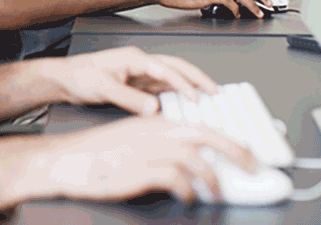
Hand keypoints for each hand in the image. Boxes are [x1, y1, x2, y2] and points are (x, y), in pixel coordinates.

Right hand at [41, 116, 257, 203]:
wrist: (67, 159)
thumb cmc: (98, 152)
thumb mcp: (134, 139)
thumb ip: (162, 144)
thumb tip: (190, 158)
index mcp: (157, 122)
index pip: (203, 126)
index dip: (229, 139)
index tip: (246, 152)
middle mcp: (156, 132)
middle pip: (206, 136)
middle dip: (235, 151)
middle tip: (252, 167)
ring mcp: (148, 149)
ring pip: (194, 158)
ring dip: (212, 178)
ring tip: (217, 193)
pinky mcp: (139, 169)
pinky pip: (175, 179)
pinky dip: (187, 190)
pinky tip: (188, 198)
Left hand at [44, 47, 217, 114]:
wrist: (64, 79)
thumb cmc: (79, 76)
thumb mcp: (103, 88)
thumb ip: (129, 98)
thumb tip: (153, 107)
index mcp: (134, 58)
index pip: (166, 69)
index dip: (183, 83)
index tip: (195, 97)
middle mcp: (139, 63)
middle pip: (176, 67)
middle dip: (197, 77)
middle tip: (214, 90)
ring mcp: (139, 73)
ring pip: (171, 76)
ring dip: (189, 84)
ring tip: (206, 95)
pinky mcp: (136, 83)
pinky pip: (162, 87)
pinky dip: (176, 93)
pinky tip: (183, 102)